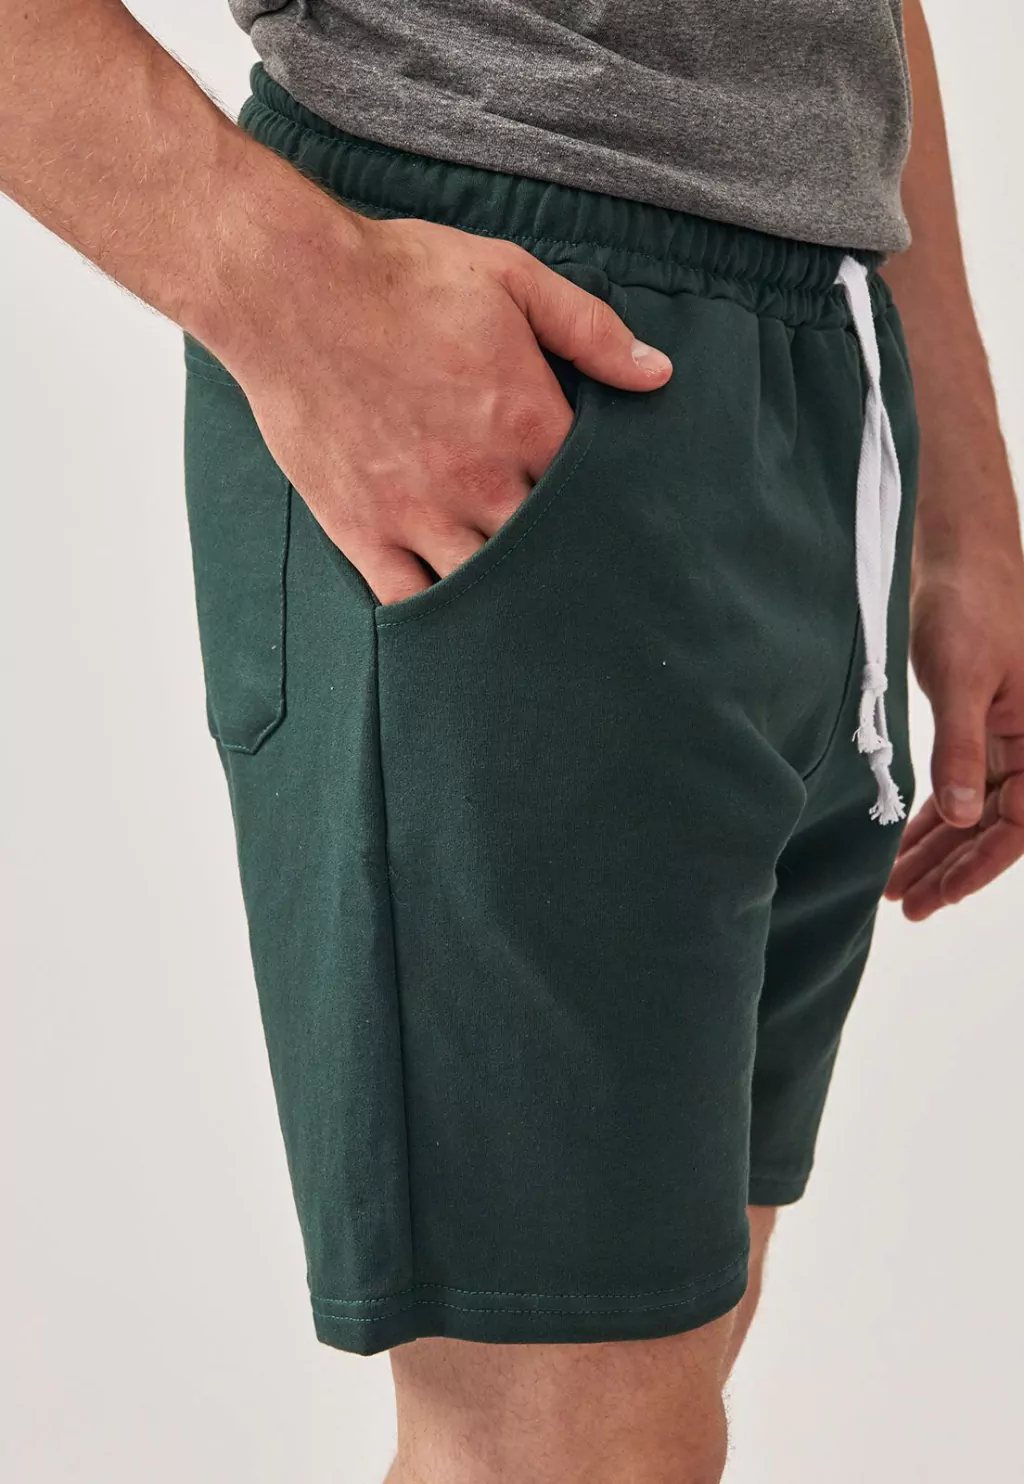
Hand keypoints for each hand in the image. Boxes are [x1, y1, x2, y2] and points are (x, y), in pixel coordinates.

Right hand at [217, 204, 670, 604]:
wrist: (291, 288)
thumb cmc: (402, 276)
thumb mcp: (512, 279)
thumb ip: (590, 330)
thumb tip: (658, 374)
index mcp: (525, 420)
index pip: (591, 492)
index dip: (605, 508)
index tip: (614, 520)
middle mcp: (480, 479)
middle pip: (545, 551)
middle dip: (565, 563)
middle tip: (583, 580)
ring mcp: (418, 512)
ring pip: (484, 585)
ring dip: (509, 596)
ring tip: (529, 608)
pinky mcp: (361, 529)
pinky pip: (408, 600)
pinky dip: (437, 617)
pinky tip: (457, 623)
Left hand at [885, 550, 1023, 918]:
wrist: (962, 554)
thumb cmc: (970, 603)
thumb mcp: (961, 677)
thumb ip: (961, 749)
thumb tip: (960, 817)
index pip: (1021, 824)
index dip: (979, 867)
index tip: (937, 898)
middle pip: (997, 826)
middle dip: (950, 868)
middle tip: (906, 905)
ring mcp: (1013, 739)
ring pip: (977, 811)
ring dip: (939, 849)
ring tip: (896, 887)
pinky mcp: (987, 727)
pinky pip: (965, 785)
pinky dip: (936, 815)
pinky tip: (907, 843)